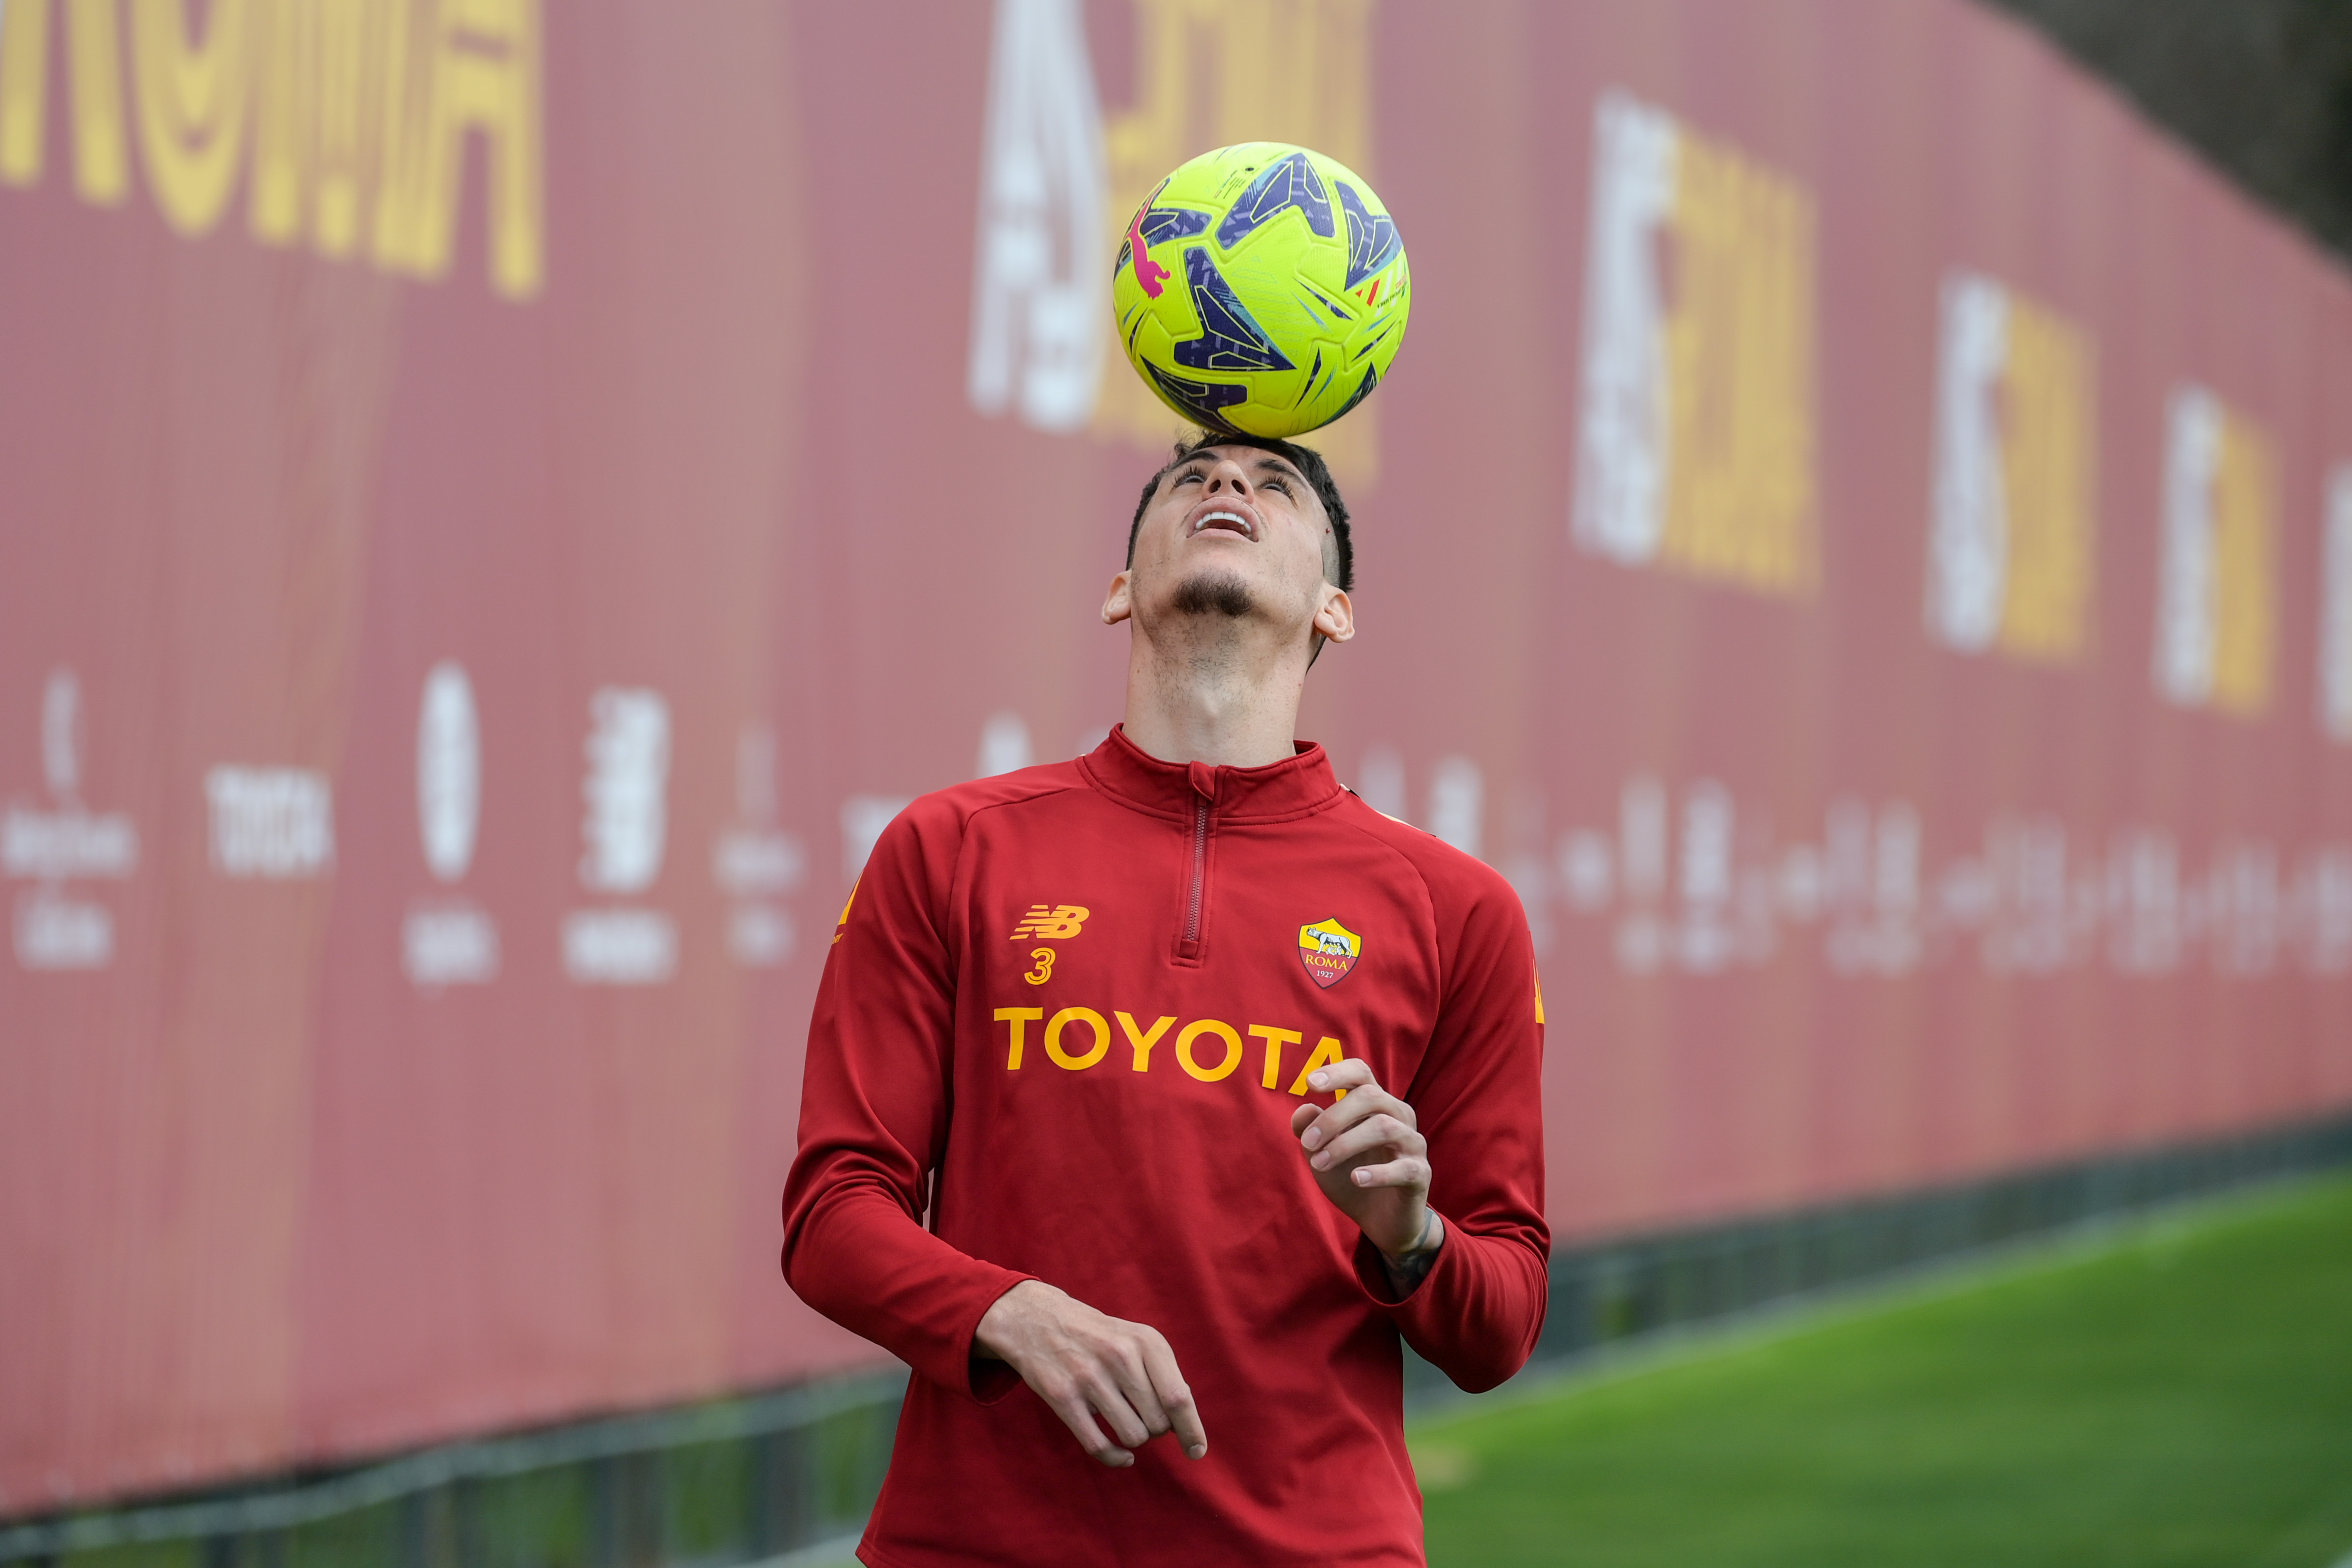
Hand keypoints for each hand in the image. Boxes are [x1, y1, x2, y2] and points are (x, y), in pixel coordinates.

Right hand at [973, 1280, 1207, 1466]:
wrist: (1037, 1319)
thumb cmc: (1100, 1337)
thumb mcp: (1136, 1339)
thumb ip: (1163, 1376)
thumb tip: (1187, 1427)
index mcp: (1146, 1341)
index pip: (1178, 1397)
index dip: (1191, 1430)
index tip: (1196, 1451)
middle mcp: (1120, 1357)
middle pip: (1158, 1423)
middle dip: (1156, 1428)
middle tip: (1141, 1414)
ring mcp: (1089, 1377)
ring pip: (1133, 1436)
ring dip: (1134, 1439)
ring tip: (1125, 1421)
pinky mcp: (1062, 1397)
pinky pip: (1098, 1445)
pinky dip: (1114, 1457)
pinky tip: (1120, 1455)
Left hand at [1290, 1058, 1443, 1294]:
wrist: (1379, 1221)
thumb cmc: (1351, 1175)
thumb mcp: (1321, 1154)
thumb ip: (1309, 1131)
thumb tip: (1303, 1110)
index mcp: (1375, 1104)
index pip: (1361, 1073)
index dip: (1338, 1072)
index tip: (1309, 1083)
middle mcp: (1398, 1116)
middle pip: (1370, 1096)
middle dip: (1333, 1118)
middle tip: (1308, 1143)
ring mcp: (1413, 1144)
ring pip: (1384, 1127)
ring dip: (1345, 1144)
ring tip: (1319, 1164)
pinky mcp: (1420, 1174)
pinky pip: (1404, 1167)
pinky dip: (1378, 1172)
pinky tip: (1356, 1178)